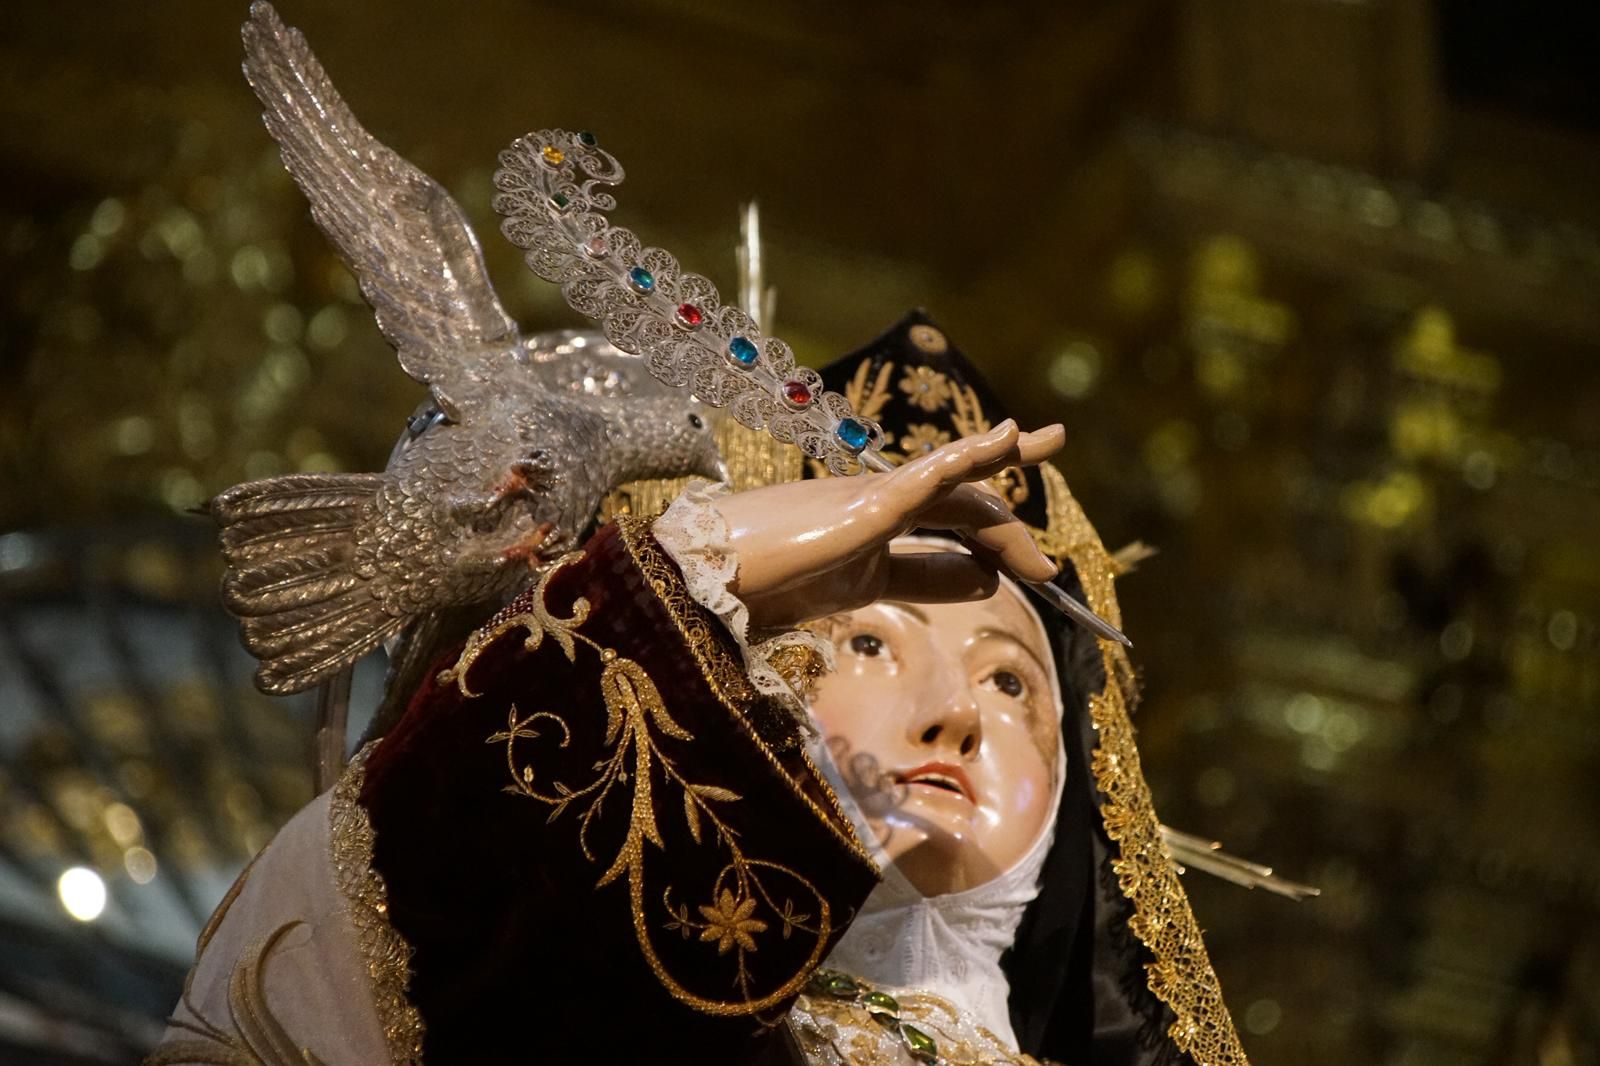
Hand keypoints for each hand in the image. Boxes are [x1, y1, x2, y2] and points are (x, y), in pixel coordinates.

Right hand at [709, 420, 1064, 627]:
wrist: (692, 583)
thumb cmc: (752, 587)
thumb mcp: (853, 592)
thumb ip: (918, 581)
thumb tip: (987, 580)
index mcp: (869, 534)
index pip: (948, 534)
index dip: (993, 554)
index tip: (1032, 573)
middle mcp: (873, 504)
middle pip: (961, 505)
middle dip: (1010, 531)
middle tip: (1050, 569)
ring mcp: (866, 499)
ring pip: (954, 484)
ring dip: (1004, 495)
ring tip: (1047, 492)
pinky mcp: (859, 506)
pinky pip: (926, 477)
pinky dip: (971, 456)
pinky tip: (1009, 439)